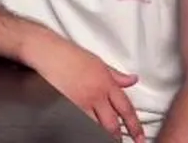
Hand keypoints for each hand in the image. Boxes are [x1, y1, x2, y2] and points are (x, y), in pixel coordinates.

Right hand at [30, 35, 144, 141]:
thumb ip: (117, 75)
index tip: (139, 137)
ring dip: (102, 135)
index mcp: (107, 83)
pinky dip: (86, 129)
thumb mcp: (99, 62)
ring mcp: (81, 102)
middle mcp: (96, 95)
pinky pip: (80, 123)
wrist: (48, 53)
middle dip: (118, 137)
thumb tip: (132, 79)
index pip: (126, 109)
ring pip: (96, 127)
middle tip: (121, 142)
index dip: (135, 126)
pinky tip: (87, 131)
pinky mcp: (67, 106)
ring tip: (105, 138)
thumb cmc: (70, 55)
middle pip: (112, 124)